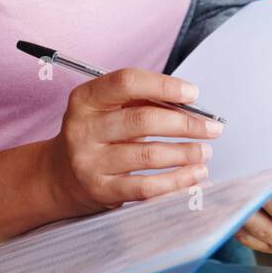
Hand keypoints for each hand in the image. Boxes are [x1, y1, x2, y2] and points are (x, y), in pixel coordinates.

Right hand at [45, 68, 223, 215]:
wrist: (59, 176)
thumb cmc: (97, 134)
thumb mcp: (107, 109)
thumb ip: (141, 101)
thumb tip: (189, 103)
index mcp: (85, 99)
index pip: (126, 82)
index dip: (163, 85)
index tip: (193, 93)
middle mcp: (83, 128)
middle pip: (142, 120)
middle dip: (185, 124)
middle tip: (212, 128)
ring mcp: (90, 161)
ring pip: (148, 155)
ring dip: (185, 154)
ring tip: (205, 153)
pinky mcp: (101, 190)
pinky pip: (145, 188)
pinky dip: (176, 182)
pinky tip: (194, 176)